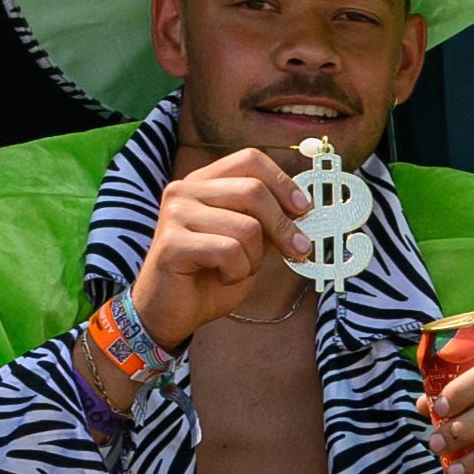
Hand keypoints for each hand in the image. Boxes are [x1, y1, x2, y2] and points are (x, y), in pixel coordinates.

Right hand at [133, 147, 300, 347]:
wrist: (169, 313)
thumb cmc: (208, 276)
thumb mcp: (247, 243)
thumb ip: (267, 222)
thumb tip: (304, 209)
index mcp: (204, 182)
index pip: (250, 160)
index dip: (283, 183)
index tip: (303, 210)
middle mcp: (185, 190)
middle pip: (253, 191)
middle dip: (282, 226)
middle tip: (297, 250)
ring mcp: (175, 213)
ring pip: (246, 226)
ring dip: (254, 258)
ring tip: (236, 270)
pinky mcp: (171, 242)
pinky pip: (228, 251)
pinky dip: (236, 272)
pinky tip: (221, 277)